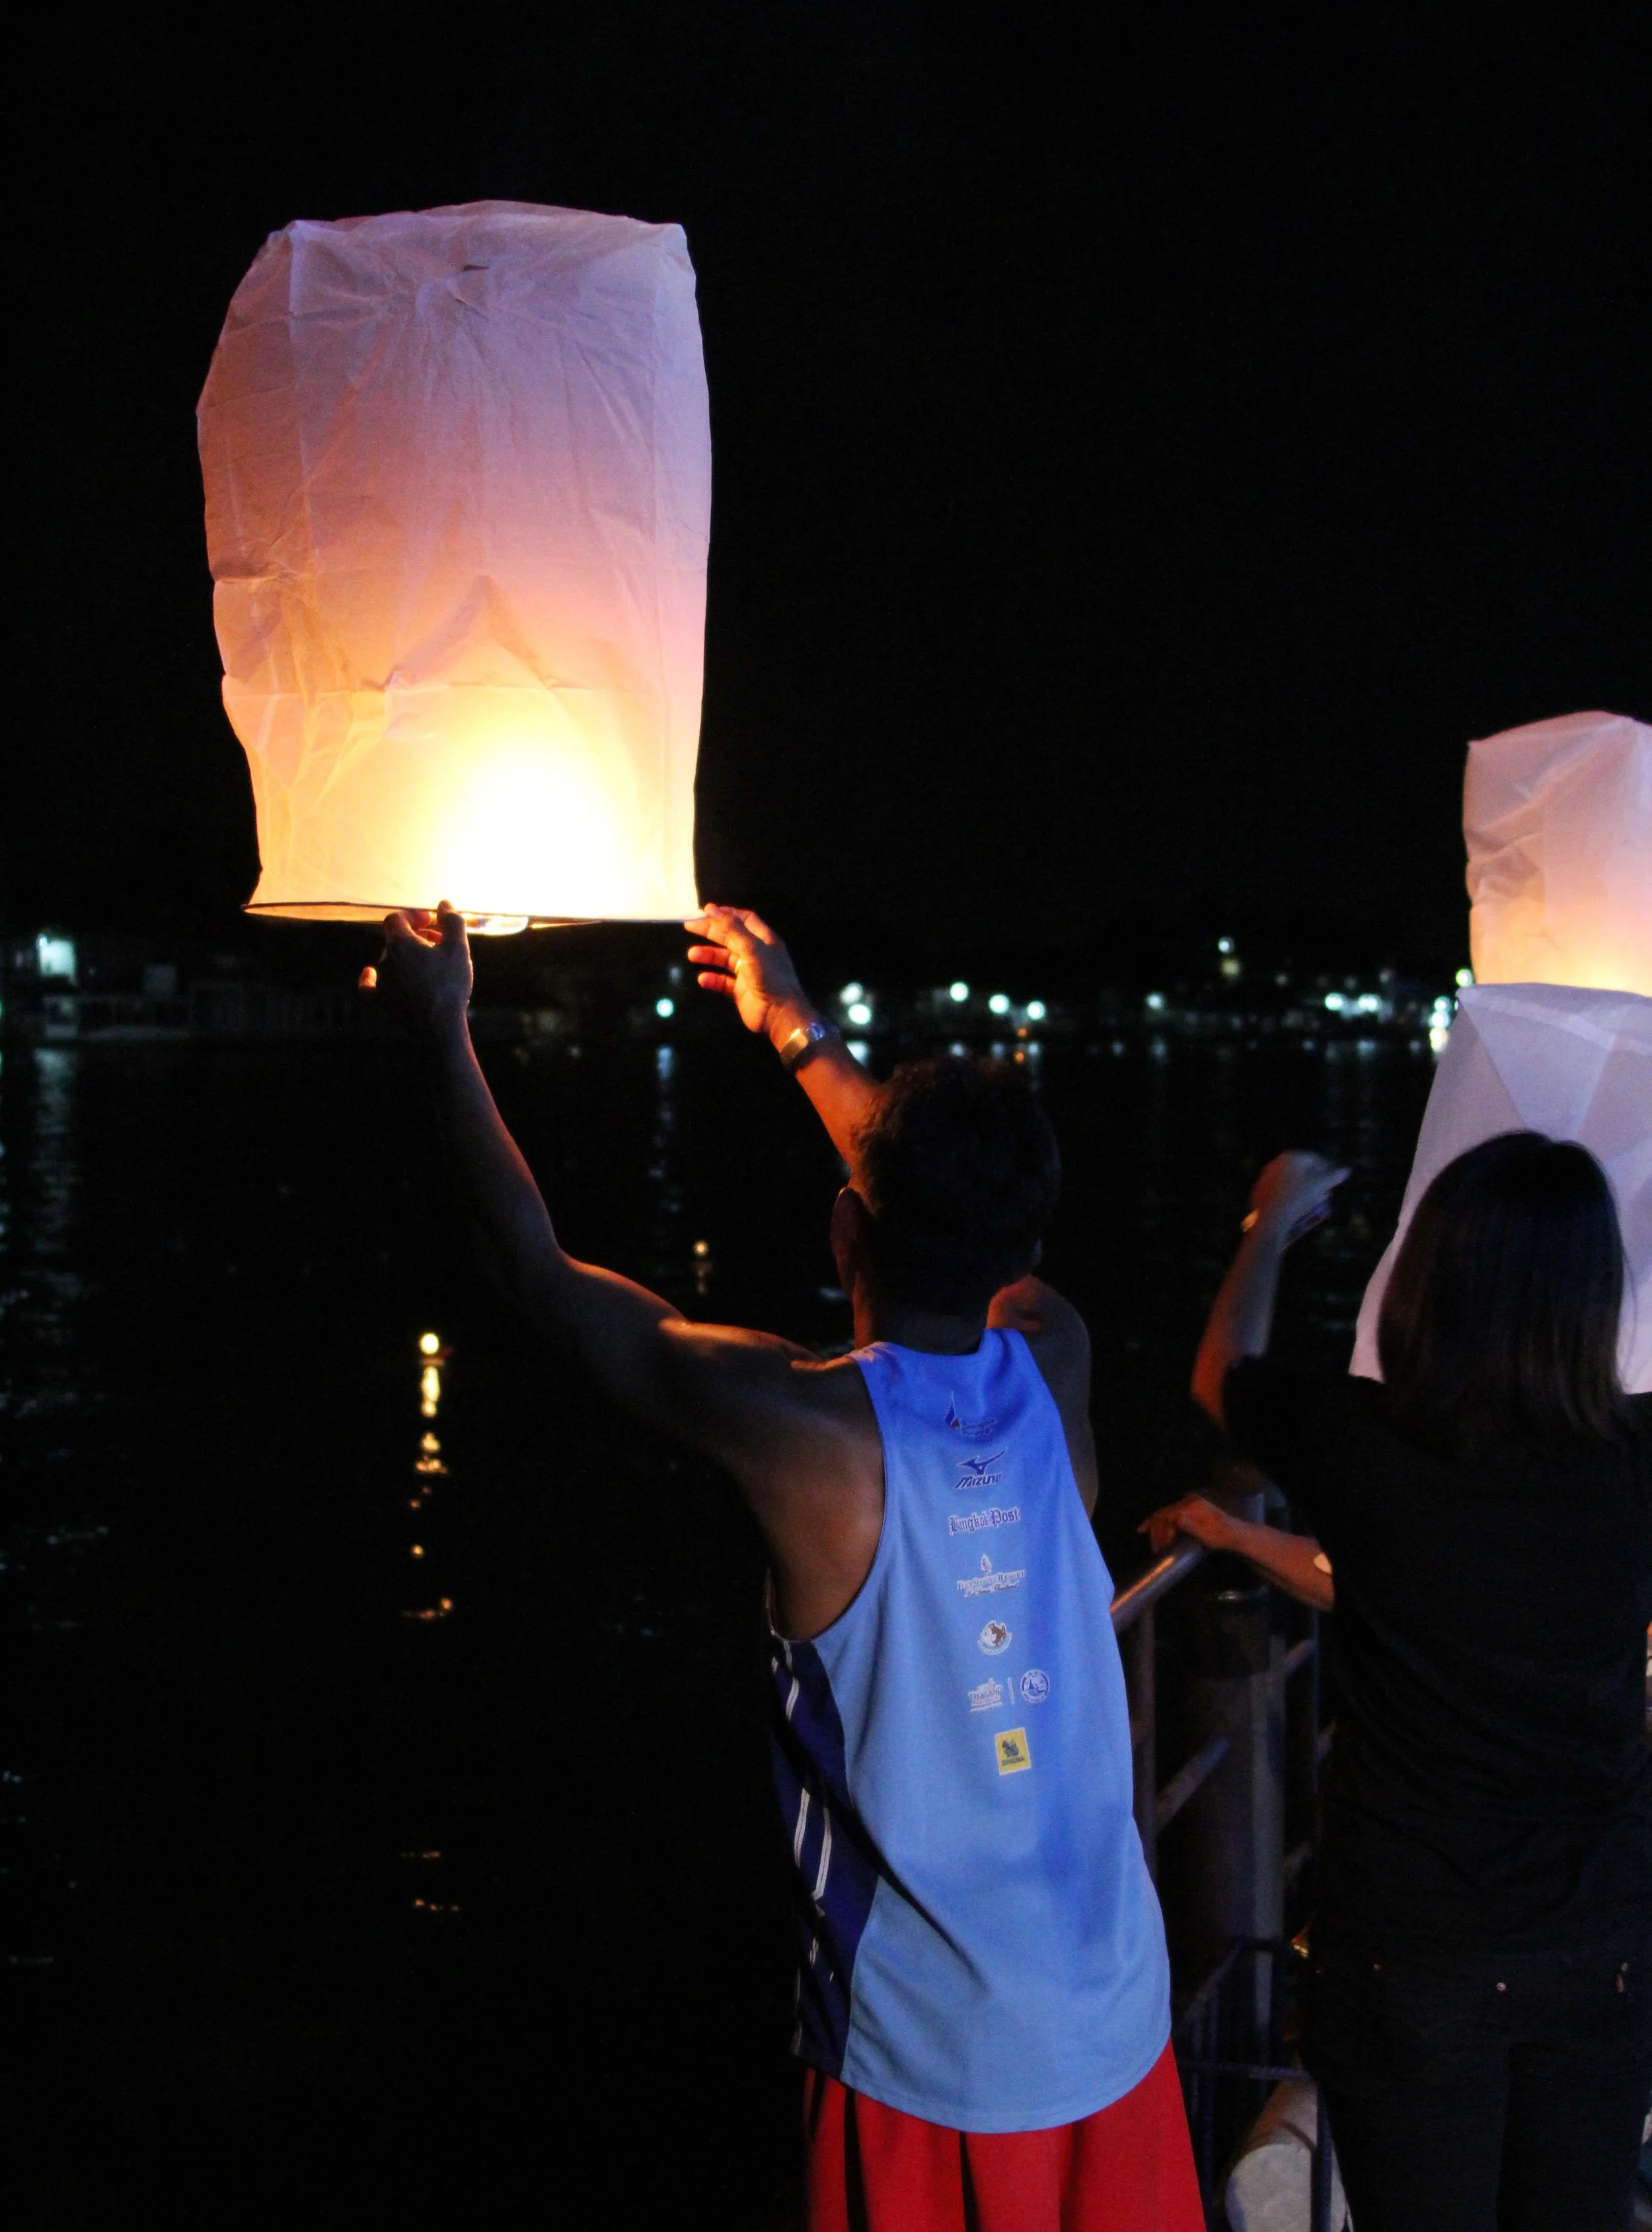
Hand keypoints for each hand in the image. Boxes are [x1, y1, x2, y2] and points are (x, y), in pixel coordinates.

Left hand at [359, 903, 472, 1038]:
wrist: (440, 1026)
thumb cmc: (450, 984)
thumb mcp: (458, 947)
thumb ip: (452, 921)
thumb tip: (443, 904)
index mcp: (400, 943)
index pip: (397, 918)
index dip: (414, 915)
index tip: (433, 920)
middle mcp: (385, 960)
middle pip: (396, 938)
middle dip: (417, 935)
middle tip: (440, 941)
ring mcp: (382, 982)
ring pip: (390, 959)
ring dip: (408, 955)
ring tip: (430, 962)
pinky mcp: (383, 1001)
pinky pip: (369, 986)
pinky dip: (370, 977)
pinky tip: (369, 973)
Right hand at [685, 905, 814, 1048]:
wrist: (780, 1014)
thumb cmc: (770, 977)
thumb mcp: (751, 948)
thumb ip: (731, 928)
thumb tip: (711, 909)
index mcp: (764, 940)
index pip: (744, 920)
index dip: (726, 914)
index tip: (706, 911)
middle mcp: (756, 954)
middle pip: (730, 937)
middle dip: (710, 932)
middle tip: (689, 926)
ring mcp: (748, 973)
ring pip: (724, 959)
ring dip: (708, 955)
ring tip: (692, 955)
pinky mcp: (741, 991)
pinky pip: (723, 981)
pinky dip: (713, 979)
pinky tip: (703, 979)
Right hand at [1140, 1495, 1243, 1555]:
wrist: (1236, 1534)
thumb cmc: (1222, 1536)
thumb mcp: (1207, 1534)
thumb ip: (1190, 1525)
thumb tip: (1176, 1518)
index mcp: (1191, 1506)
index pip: (1167, 1513)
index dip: (1154, 1523)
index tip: (1145, 1535)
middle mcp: (1189, 1502)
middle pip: (1165, 1514)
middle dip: (1157, 1530)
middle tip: (1155, 1548)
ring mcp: (1191, 1506)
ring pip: (1168, 1516)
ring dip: (1161, 1530)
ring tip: (1158, 1545)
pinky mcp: (1192, 1511)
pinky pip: (1174, 1516)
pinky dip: (1167, 1526)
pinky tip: (1162, 1534)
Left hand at [1245, 1151, 1348, 1241]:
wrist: (1272, 1216)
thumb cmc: (1299, 1196)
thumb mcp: (1320, 1185)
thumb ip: (1334, 1176)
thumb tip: (1347, 1170)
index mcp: (1291, 1156)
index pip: (1315, 1159)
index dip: (1327, 1170)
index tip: (1334, 1182)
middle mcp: (1276, 1162)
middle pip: (1302, 1170)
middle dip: (1316, 1181)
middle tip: (1325, 1193)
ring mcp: (1266, 1176)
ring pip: (1291, 1181)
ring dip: (1304, 1189)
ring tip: (1315, 1202)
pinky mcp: (1260, 1191)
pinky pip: (1280, 1191)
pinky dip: (1290, 1196)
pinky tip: (1298, 1207)